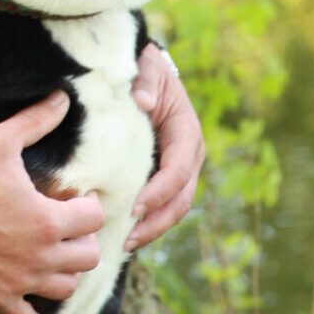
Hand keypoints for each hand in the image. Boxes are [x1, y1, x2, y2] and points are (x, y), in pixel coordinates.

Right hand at [0, 90, 104, 313]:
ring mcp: (21, 282)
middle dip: (84, 239)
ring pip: (67, 287)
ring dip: (68, 271)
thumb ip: (34, 121)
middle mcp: (42, 256)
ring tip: (56, 255)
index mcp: (48, 220)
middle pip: (89, 256)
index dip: (89, 204)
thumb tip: (62, 97)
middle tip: (69, 226)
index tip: (76, 197)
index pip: (95, 218)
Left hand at [125, 44, 204, 250]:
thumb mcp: (146, 68)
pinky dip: (148, 222)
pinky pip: (162, 205)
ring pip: (174, 209)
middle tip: (127, 239)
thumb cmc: (145, 71)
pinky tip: (125, 236)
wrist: (148, 73)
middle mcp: (189, 155)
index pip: (177, 170)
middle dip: (157, 222)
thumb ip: (145, 81)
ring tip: (125, 245)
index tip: (134, 208)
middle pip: (181, 199)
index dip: (159, 192)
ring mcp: (180, 169)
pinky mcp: (165, 176)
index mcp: (187, 132)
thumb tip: (144, 101)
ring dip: (153, 229)